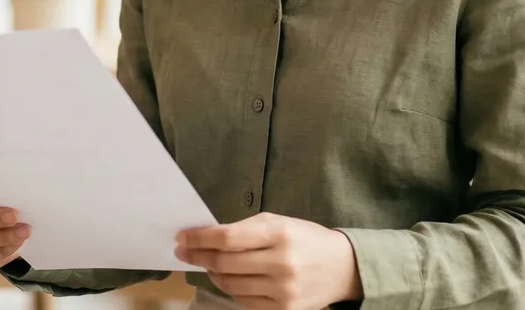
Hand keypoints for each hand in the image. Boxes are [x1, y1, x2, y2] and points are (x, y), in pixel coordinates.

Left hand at [175, 212, 360, 308]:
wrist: (342, 268)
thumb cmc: (305, 239)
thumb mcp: (279, 223)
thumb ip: (245, 229)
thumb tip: (206, 237)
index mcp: (279, 233)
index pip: (227, 237)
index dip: (199, 238)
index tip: (182, 237)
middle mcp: (281, 263)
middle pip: (224, 262)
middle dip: (198, 256)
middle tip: (184, 251)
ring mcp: (283, 290)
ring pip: (230, 284)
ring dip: (212, 273)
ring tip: (206, 263)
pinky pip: (243, 301)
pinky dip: (230, 288)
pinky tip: (226, 278)